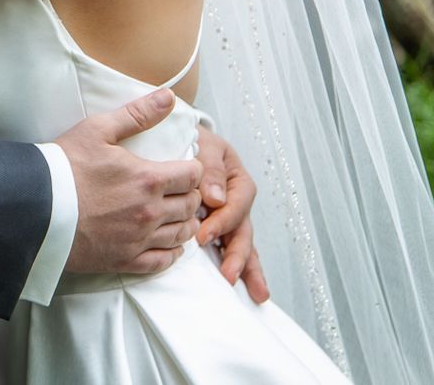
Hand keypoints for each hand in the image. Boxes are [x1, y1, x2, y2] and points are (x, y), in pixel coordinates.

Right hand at [56, 88, 203, 274]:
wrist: (35, 207)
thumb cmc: (64, 165)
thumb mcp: (98, 129)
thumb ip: (137, 114)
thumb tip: (169, 96)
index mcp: (148, 179)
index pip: (193, 176)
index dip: (193, 169)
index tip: (185, 168)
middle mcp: (150, 212)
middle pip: (190, 205)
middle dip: (191, 195)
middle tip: (181, 190)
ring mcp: (138, 240)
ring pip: (181, 234)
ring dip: (185, 223)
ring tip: (179, 215)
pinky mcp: (124, 261)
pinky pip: (162, 261)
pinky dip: (172, 253)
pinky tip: (170, 245)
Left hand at [194, 127, 269, 302]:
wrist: (177, 140)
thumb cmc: (190, 140)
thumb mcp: (202, 143)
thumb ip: (209, 165)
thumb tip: (215, 198)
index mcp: (236, 179)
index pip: (236, 203)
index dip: (223, 221)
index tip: (203, 235)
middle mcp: (236, 201)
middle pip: (243, 229)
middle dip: (238, 255)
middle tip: (228, 275)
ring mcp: (229, 217)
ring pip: (241, 244)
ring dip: (246, 268)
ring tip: (256, 293)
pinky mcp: (217, 229)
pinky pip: (228, 249)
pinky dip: (237, 267)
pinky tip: (244, 288)